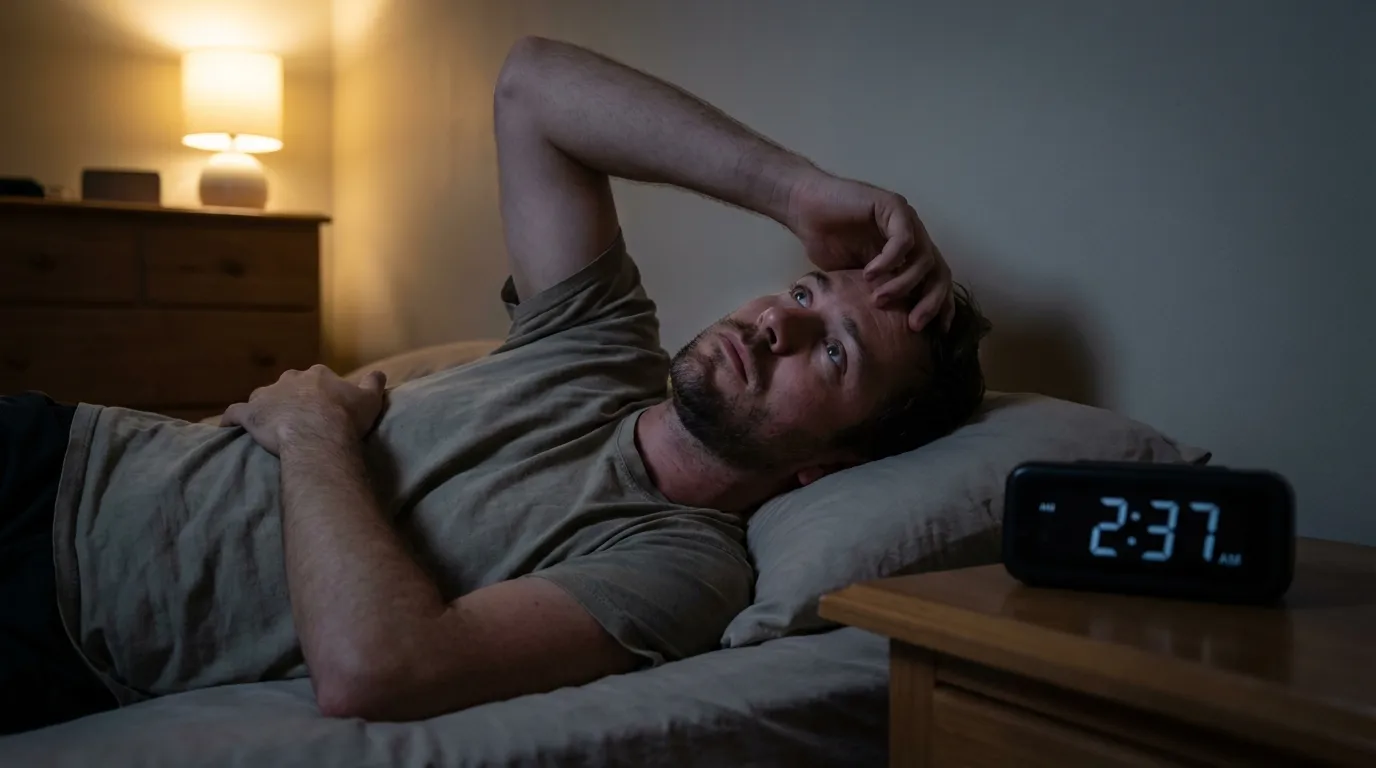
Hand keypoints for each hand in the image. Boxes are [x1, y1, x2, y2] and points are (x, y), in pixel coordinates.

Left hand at [221, 365, 387, 454]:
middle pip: (288, 384)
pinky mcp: (249, 414)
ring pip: (262, 397)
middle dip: (291, 396)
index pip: (316, 378)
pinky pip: (234, 414)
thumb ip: (373, 383)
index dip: (320, 392)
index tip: (325, 405)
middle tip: (298, 415)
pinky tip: (227, 426)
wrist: (319, 434)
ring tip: (268, 422)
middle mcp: (290, 380)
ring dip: (264, 406)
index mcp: (316, 375)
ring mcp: (267, 396)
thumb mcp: (370, 399)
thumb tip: (379, 373)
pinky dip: (230, 419)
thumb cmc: (346, 417)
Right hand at [785, 171, 954, 330]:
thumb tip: (889, 329)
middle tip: (913, 324)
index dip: (940, 307)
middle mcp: (913, 238)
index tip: (935, 333)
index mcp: (908, 255)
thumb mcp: (855, 279)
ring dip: (903, 284)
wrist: (803, 208)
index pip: (936, 282)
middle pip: (940, 273)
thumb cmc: (825, 241)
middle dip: (931, 302)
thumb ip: (877, 292)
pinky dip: (890, 261)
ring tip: (878, 298)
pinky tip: (869, 273)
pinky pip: (904, 240)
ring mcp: (906, 222)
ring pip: (924, 259)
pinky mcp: (893, 207)